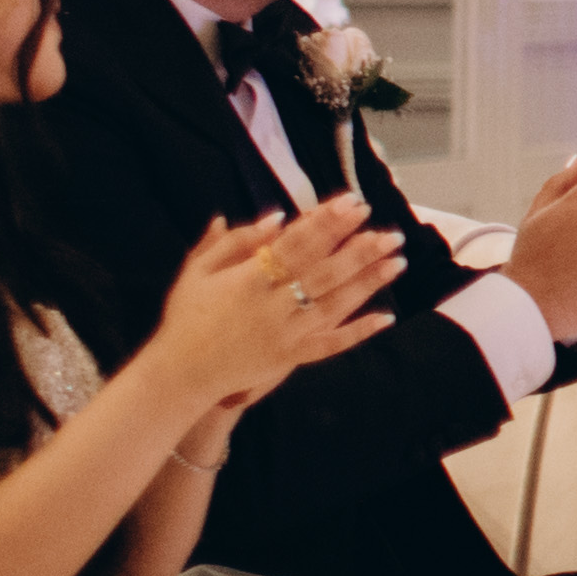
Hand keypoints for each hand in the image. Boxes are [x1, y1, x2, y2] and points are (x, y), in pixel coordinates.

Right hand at [153, 200, 401, 407]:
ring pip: (334, 304)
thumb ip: (233, 241)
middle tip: (391, 231)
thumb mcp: (197, 271)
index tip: (354, 203)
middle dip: (359, 250)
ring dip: (367, 283)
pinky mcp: (289, 358)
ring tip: (397, 261)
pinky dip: (358, 332)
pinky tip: (386, 318)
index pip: (297, 244)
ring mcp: (284, 334)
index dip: (327, 223)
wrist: (179, 372)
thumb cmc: (185, 316)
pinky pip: (329, 345)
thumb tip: (276, 216)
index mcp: (248, 278)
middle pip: (324, 272)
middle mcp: (271, 305)